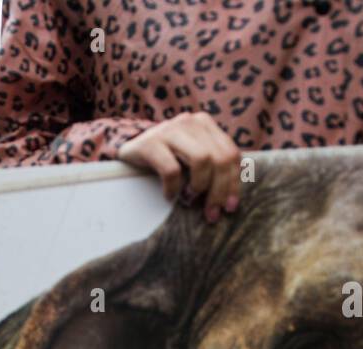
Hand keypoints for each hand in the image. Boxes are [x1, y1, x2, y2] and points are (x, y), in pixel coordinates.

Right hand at [118, 111, 242, 220]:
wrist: (129, 150)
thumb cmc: (165, 159)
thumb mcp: (191, 157)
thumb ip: (212, 165)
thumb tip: (231, 198)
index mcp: (205, 124)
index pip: (231, 153)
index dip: (234, 183)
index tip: (230, 207)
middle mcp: (190, 122)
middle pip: (219, 158)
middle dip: (219, 190)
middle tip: (211, 212)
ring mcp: (170, 130)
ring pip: (201, 160)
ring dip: (199, 186)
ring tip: (189, 200)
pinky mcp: (150, 143)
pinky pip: (171, 170)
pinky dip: (173, 188)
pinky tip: (169, 196)